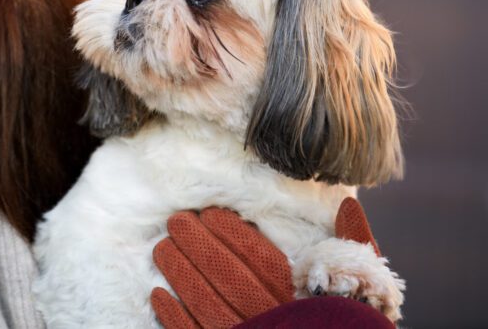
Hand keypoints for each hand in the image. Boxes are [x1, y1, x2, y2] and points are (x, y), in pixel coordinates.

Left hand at [150, 199, 393, 327]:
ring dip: (180, 275)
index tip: (208, 213)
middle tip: (176, 222)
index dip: (231, 233)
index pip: (261, 259)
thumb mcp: (361, 290)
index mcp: (305, 299)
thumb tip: (347, 203)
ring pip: (207, 305)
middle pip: (228, 277)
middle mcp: (276, 320)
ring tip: (162, 249)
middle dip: (197, 246)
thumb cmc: (347, 326)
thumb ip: (354, 247)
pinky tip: (159, 294)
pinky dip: (174, 318)